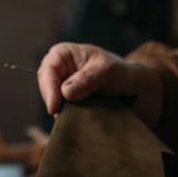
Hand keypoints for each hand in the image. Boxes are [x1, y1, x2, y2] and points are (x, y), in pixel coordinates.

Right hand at [37, 42, 161, 127]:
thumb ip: (87, 79)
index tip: (54, 107)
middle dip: (53, 102)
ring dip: (62, 111)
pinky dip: (68, 117)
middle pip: (46, 88)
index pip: (48, 71)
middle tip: (62, 117)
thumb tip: (65, 93)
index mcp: (63, 54)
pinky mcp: (68, 102)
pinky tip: (76, 122)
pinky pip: (62, 111)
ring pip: (53, 102)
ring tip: (73, 119)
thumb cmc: (119, 72)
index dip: (49, 90)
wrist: (130, 87)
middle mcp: (59, 70)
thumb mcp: (106, 71)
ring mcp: (62, 87)